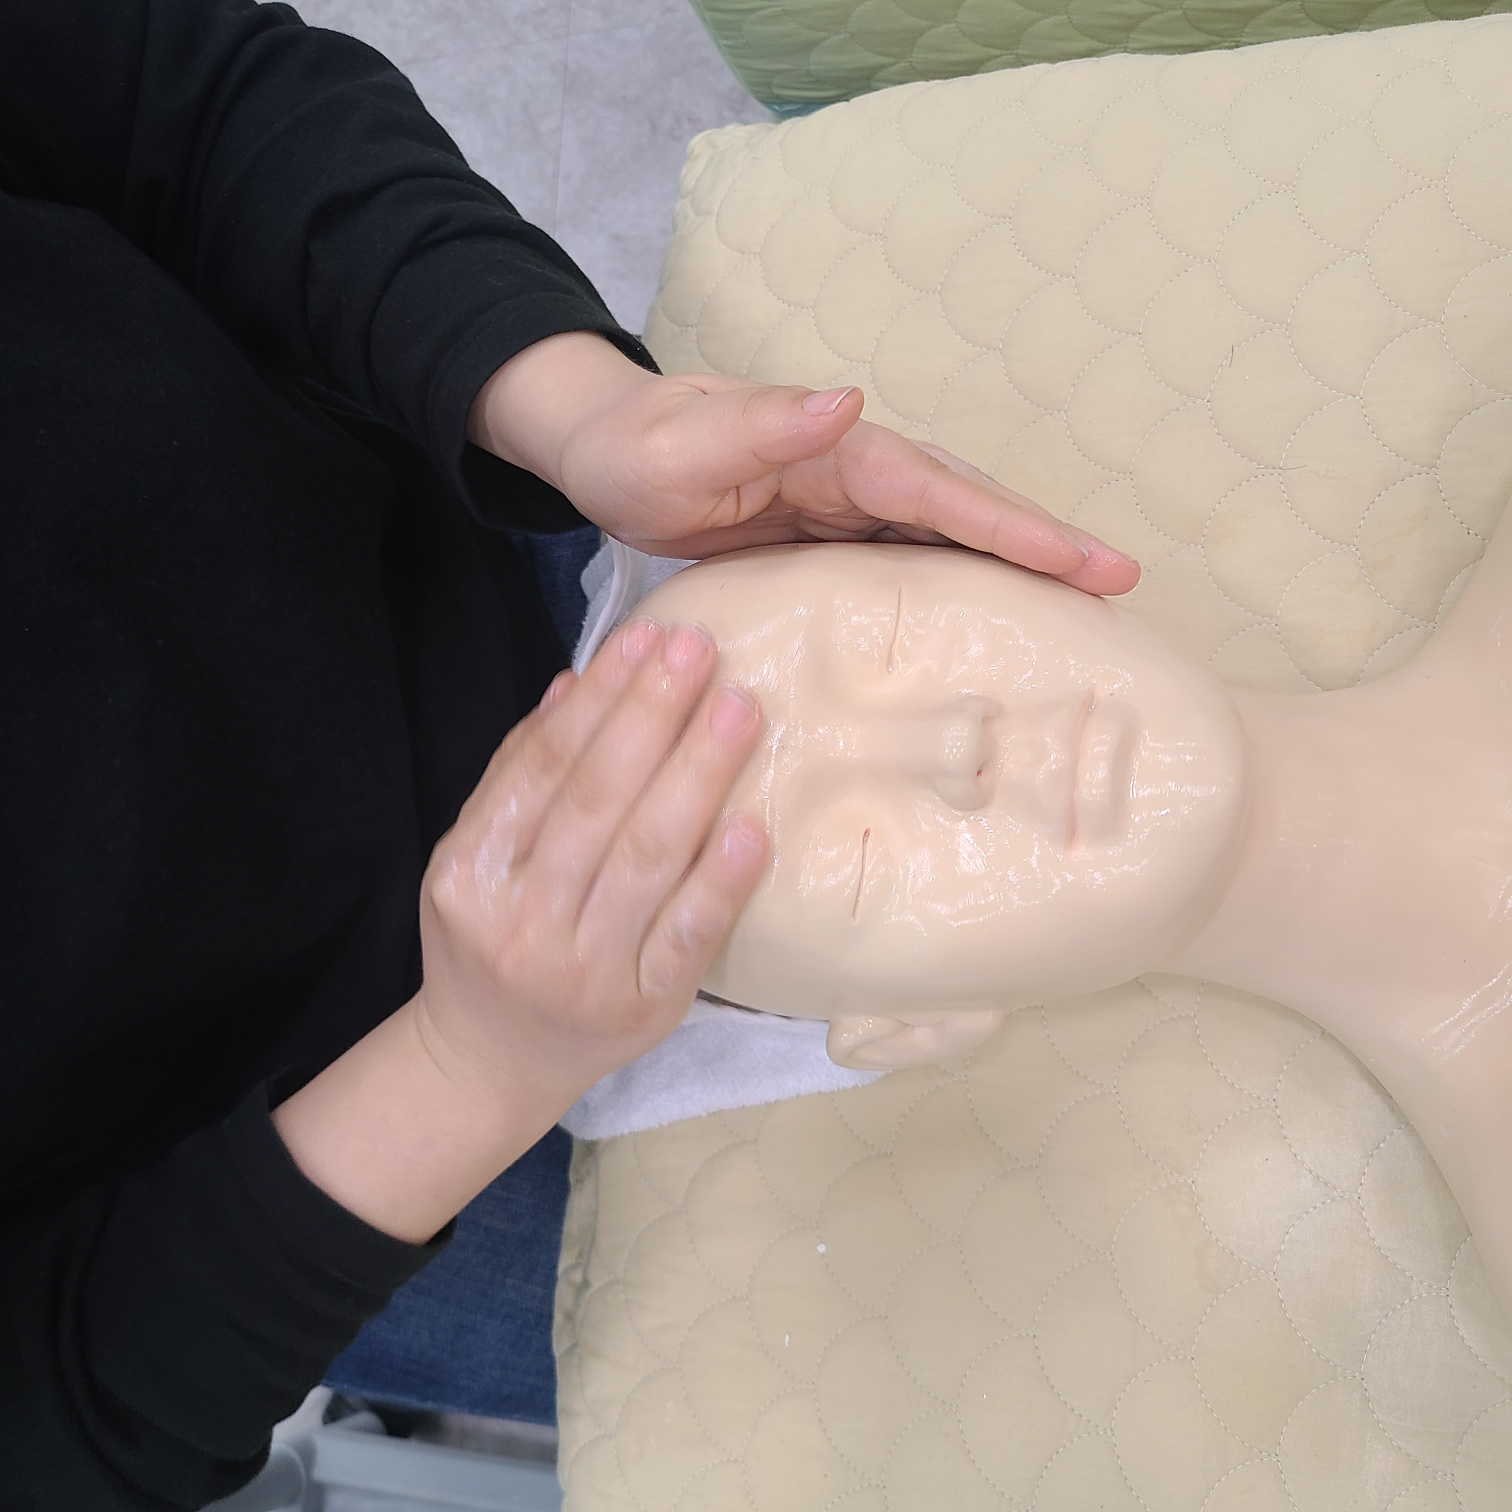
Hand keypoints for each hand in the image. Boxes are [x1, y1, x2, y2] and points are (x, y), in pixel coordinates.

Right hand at [272, 615, 765, 1242]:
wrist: (490, 1062)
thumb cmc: (489, 941)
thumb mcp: (474, 858)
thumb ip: (519, 774)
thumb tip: (576, 684)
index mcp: (469, 871)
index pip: (542, 767)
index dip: (600, 697)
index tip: (648, 636)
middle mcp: (520, 920)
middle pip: (597, 802)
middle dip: (653, 716)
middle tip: (702, 652)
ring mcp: (582, 970)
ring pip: (646, 859)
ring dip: (698, 776)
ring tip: (740, 710)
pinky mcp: (641, 1010)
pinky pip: (686, 939)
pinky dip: (720, 883)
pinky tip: (755, 830)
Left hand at [469, 333, 1138, 594]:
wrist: (606, 450)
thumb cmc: (638, 448)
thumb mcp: (687, 442)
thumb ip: (763, 424)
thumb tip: (848, 398)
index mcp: (837, 452)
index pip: (940, 492)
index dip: (1014, 528)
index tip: (1084, 562)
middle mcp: (857, 473)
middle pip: (968, 511)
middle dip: (1044, 546)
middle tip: (1122, 588)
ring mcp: (848, 507)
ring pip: (949, 538)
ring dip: (1014, 568)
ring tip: (1084, 612)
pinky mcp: (830, 539)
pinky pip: (909, 563)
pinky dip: (956, 585)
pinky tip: (983, 622)